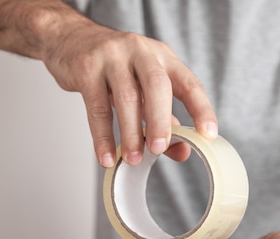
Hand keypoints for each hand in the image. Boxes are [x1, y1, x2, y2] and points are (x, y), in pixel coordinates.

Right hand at [40, 18, 216, 166]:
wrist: (71, 38)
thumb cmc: (116, 66)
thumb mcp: (145, 87)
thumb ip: (165, 120)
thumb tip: (182, 152)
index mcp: (163, 57)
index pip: (189, 83)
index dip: (201, 109)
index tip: (207, 134)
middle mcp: (141, 52)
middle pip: (157, 86)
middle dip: (160, 122)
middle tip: (159, 150)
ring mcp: (112, 57)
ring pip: (126, 98)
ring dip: (130, 133)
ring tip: (133, 159)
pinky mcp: (87, 67)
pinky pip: (97, 107)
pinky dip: (102, 136)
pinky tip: (107, 156)